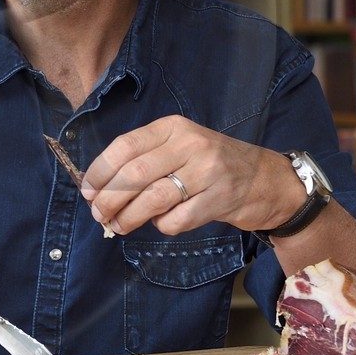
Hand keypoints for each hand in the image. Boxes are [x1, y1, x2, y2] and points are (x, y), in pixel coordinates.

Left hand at [78, 115, 302, 236]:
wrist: (268, 180)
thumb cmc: (212, 164)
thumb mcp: (180, 147)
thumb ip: (145, 159)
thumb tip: (99, 187)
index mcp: (173, 128)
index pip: (125, 146)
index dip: (100, 171)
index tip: (87, 191)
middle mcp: (190, 145)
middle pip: (134, 174)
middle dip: (108, 199)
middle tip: (98, 215)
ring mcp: (207, 172)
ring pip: (152, 199)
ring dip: (127, 217)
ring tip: (118, 226)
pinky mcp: (220, 200)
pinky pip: (176, 220)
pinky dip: (161, 226)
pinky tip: (161, 223)